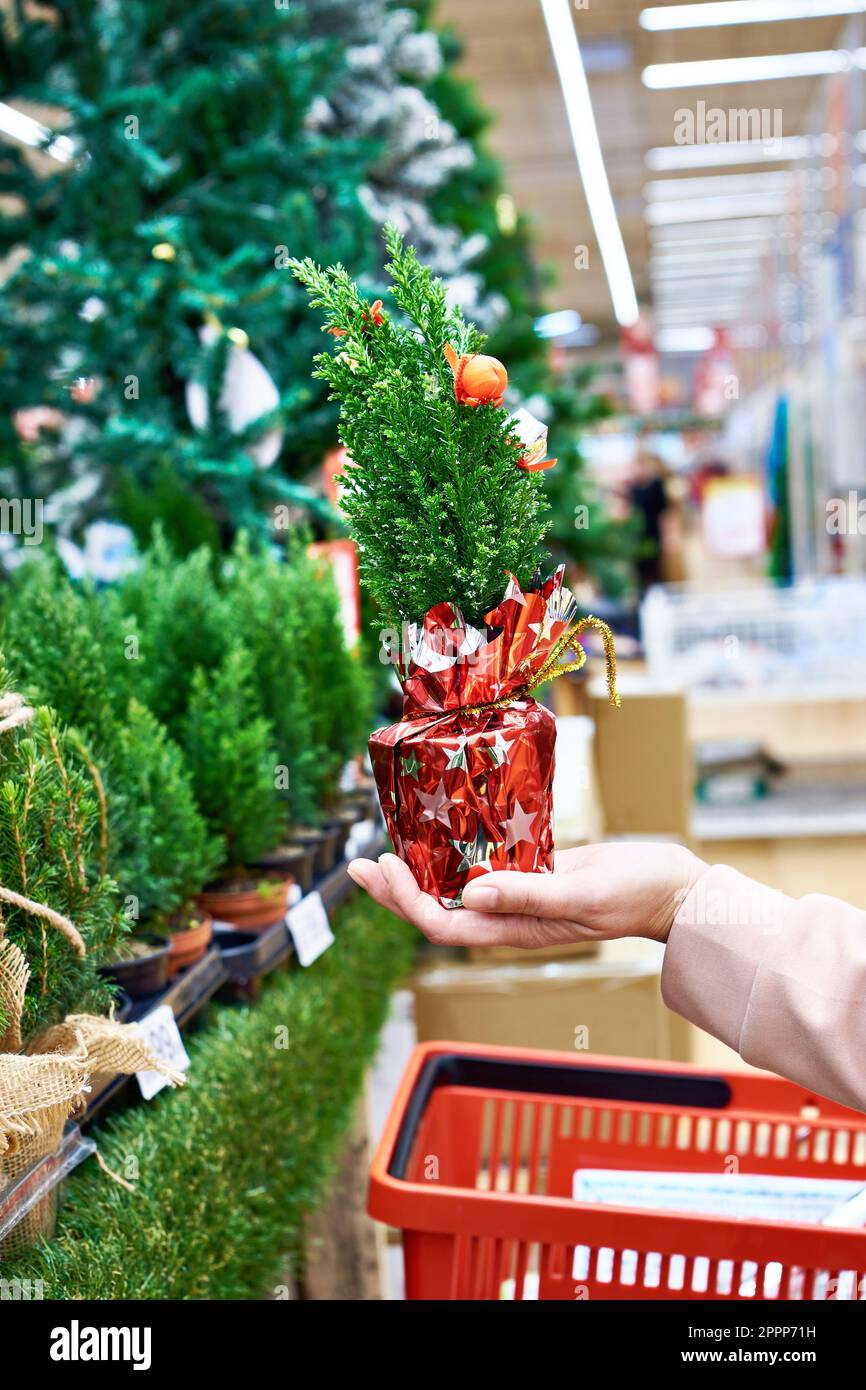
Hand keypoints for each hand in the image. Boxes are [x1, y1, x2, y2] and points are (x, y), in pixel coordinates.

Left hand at [347, 841, 705, 949]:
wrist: (673, 889)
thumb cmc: (635, 897)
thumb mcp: (581, 896)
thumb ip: (528, 895)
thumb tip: (469, 895)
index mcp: (513, 931)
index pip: (442, 926)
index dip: (406, 901)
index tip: (383, 867)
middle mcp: (507, 916)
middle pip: (436, 909)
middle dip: (395, 890)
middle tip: (359, 864)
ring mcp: (519, 894)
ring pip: (454, 888)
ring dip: (420, 871)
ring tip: (388, 847)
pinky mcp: (534, 871)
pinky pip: (485, 865)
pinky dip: (458, 852)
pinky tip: (444, 831)